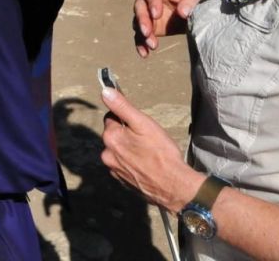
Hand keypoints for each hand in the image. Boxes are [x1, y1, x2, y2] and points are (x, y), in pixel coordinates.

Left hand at [100, 87, 203, 212]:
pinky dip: (132, 163)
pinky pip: (124, 165)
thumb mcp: (143, 124)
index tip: (140, 125)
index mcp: (111, 138)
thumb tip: (105, 91)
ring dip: (129, 149)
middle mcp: (107, 154)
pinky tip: (147, 165)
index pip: (112, 117)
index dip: (127, 119)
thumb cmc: (161, 152)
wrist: (173, 186)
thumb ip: (122, 107)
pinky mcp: (122, 181)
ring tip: (149, 154)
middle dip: (128, 134)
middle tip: (147, 140)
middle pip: (115, 135)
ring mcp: (114, 170)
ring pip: (119, 151)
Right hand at [133, 0, 206, 56]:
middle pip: (139, 5)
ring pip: (137, 20)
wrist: (195, 14)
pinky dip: (141, 44)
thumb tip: (182, 12)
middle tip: (147, 32)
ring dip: (143, 33)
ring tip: (153, 45)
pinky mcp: (147, 27)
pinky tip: (145, 54)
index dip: (152, 1)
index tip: (156, 14)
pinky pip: (139, 35)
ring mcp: (146, 12)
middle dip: (142, 19)